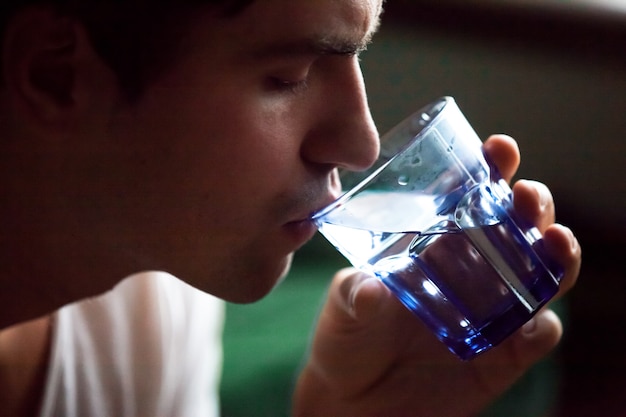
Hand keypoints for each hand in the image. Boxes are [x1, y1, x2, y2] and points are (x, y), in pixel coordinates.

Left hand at [293, 135, 580, 416]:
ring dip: (557, 253)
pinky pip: (534, 336)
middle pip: (517, 225)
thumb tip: (369, 290)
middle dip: (532, 201)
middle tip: (526, 193)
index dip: (491, 168)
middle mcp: (470, 269)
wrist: (355, 401)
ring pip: (541, 273)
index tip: (497, 149)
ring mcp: (490, 310)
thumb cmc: (347, 339)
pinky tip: (536, 323)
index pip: (472, 195)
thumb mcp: (343, 308)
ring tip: (552, 239)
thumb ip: (353, 296)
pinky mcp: (501, 356)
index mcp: (436, 243)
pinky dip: (542, 327)